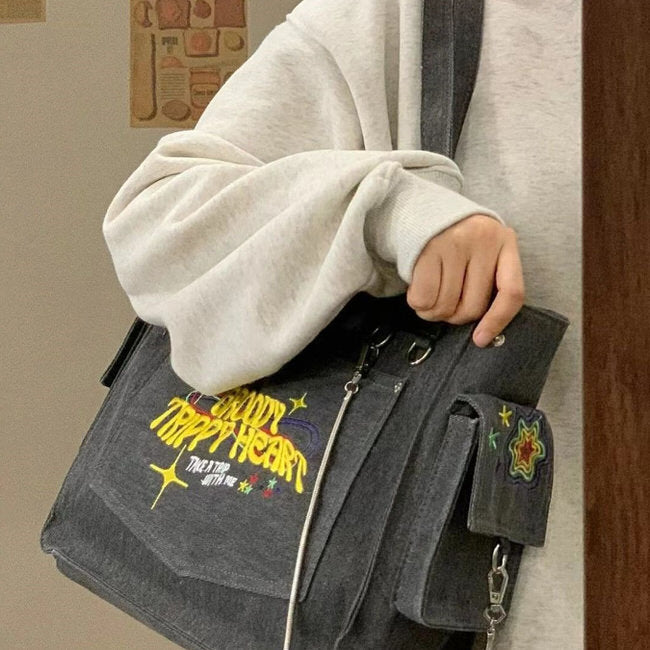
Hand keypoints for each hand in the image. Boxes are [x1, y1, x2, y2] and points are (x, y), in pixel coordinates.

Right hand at [406, 214, 524, 346]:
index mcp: (506, 242)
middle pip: (472, 307)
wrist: (419, 207)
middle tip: (443, 305)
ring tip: (428, 297)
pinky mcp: (429, 249)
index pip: (511, 292)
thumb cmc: (454, 240)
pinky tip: (417, 291)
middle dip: (453, 316)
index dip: (497, 321)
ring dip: (433, 312)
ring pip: (446, 306)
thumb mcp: (481, 250)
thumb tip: (483, 332)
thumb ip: (487, 279)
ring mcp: (455, 243)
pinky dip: (418, 304)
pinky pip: (424, 298)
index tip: (480, 340)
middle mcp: (484, 240)